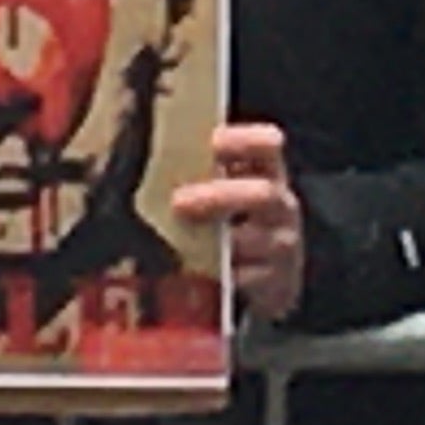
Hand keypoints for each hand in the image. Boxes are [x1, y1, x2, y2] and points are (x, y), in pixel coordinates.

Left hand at [172, 121, 305, 326]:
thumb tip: (141, 153)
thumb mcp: (226, 191)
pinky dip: (220, 276)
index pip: (268, 144)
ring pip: (257, 240)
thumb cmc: (232, 221)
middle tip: (178, 203)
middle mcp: (281, 205)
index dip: (243, 140)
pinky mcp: (276, 283)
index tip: (212, 143)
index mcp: (267, 172)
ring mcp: (282, 245)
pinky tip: (194, 273)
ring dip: (216, 241)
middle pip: (263, 194)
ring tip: (179, 243)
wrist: (266, 276)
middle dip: (219, 197)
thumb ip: (199, 173)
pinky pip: (249, 279)